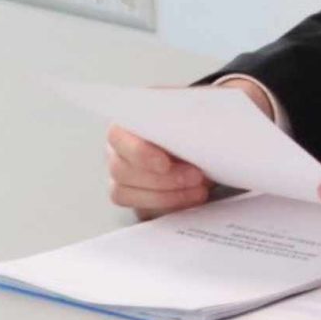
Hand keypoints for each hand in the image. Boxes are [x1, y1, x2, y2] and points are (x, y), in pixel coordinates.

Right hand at [102, 79, 273, 218]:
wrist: (202, 136)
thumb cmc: (193, 120)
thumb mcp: (198, 109)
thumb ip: (193, 115)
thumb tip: (203, 127)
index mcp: (126, 121)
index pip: (118, 137)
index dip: (139, 153)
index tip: (165, 164)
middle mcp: (117, 149)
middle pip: (121, 170)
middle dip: (162, 179)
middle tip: (196, 176)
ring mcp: (123, 176)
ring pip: (126, 193)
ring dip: (166, 195)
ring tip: (198, 189)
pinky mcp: (135, 197)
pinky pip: (140, 210)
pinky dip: (168, 206)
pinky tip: (192, 198)